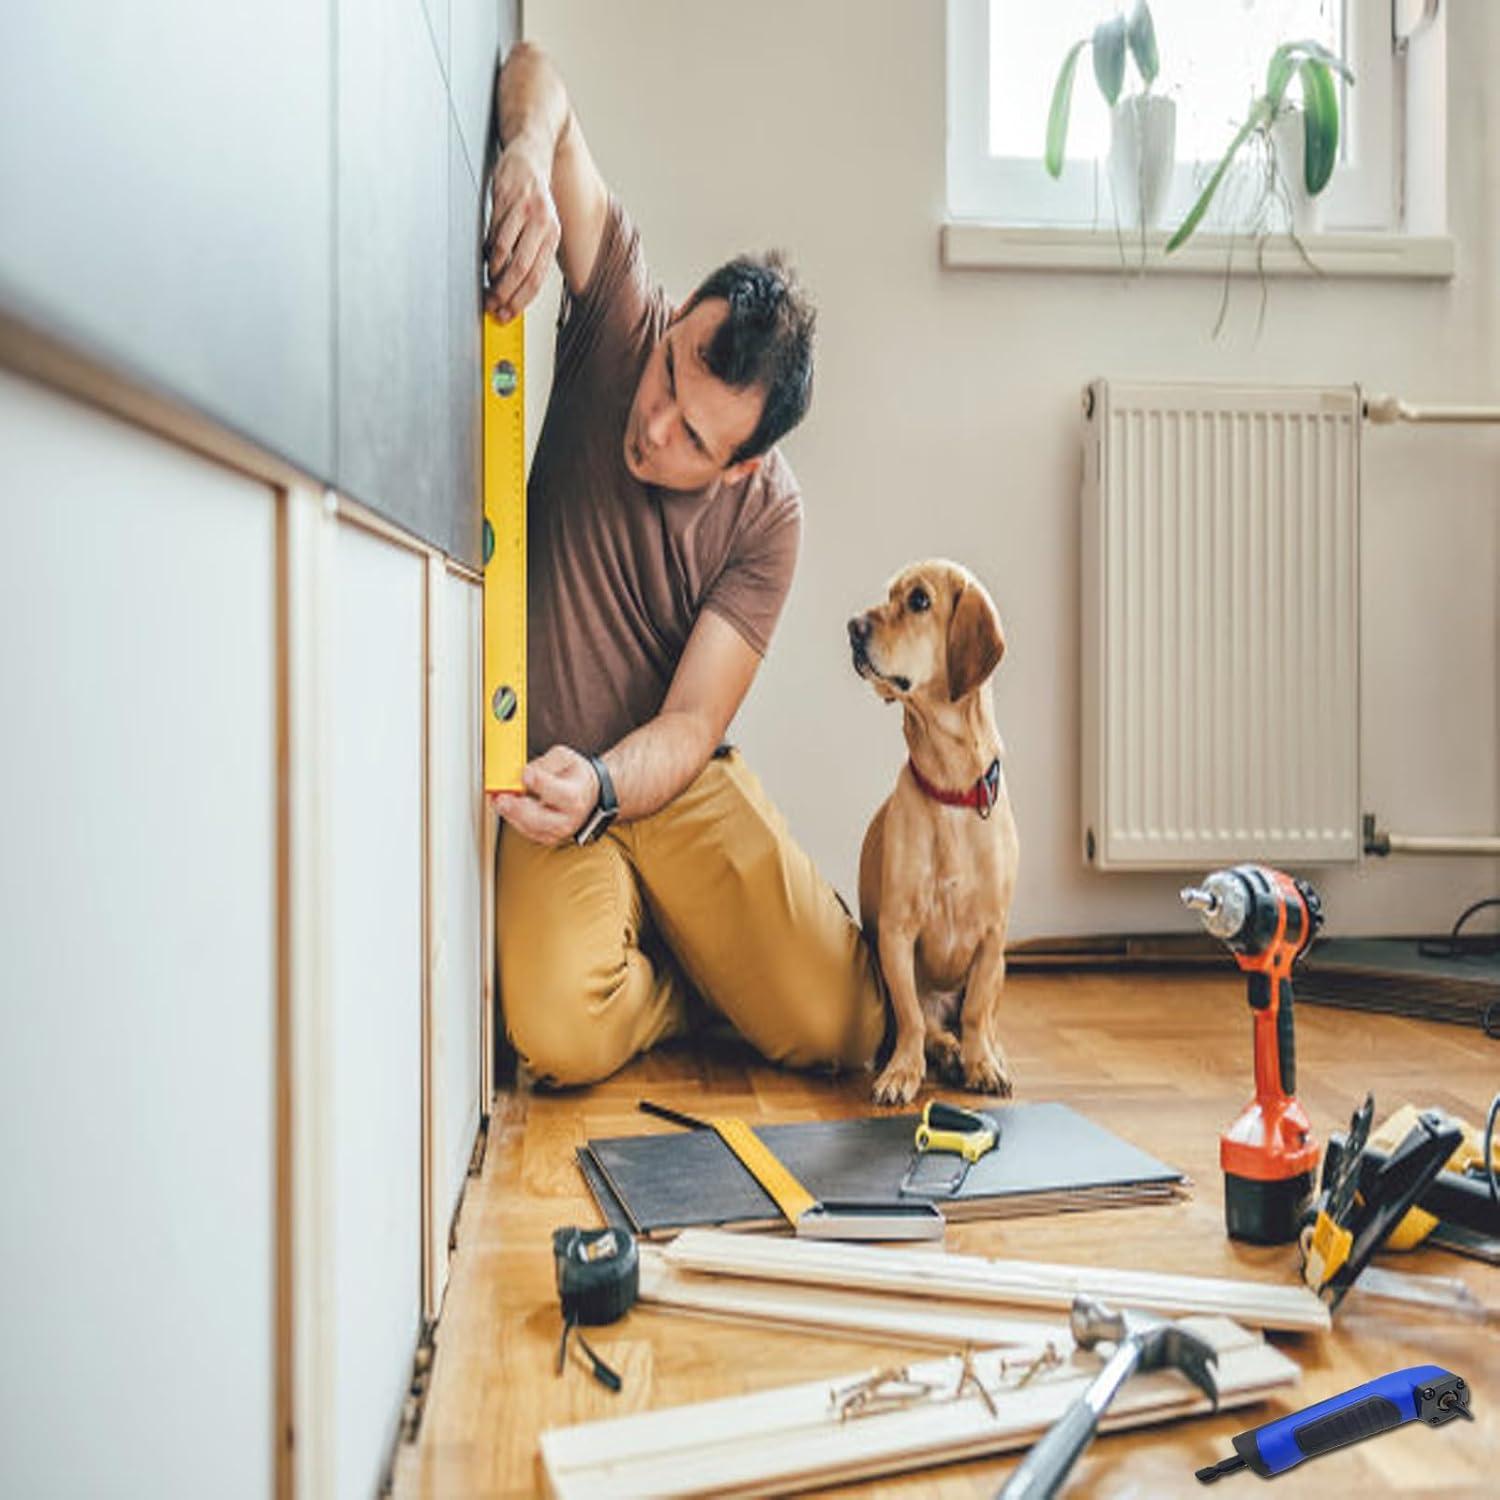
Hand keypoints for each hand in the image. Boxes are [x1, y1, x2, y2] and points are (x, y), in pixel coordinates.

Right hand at [484, 131, 560, 321]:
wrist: (531, 151)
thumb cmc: (533, 194)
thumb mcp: (540, 224)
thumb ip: (530, 252)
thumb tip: (513, 288)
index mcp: (553, 235)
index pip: (537, 278)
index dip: (521, 300)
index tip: (507, 314)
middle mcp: (543, 223)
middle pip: (522, 269)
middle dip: (505, 292)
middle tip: (492, 303)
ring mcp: (525, 210)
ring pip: (506, 252)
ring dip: (493, 273)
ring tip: (488, 282)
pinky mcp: (506, 198)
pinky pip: (494, 232)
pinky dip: (488, 250)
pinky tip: (486, 257)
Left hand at [489, 744, 599, 845]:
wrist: (585, 794)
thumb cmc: (574, 776)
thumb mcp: (564, 758)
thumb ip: (545, 763)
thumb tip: (526, 772)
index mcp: (575, 797)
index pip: (560, 794)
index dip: (541, 783)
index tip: (526, 774)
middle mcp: (568, 819)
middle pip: (541, 819)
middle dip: (518, 809)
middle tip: (502, 797)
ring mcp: (557, 832)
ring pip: (530, 828)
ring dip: (510, 815)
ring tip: (497, 800)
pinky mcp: (545, 838)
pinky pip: (525, 832)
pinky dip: (512, 819)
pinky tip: (503, 807)